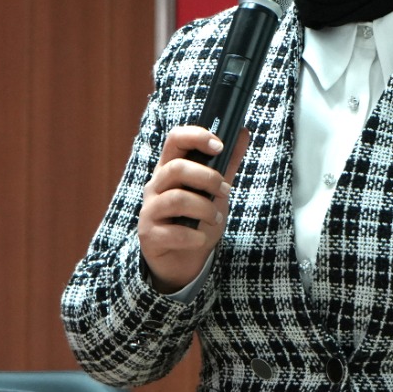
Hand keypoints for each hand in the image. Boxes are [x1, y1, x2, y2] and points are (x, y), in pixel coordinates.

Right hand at [137, 125, 244, 292]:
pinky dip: (194, 237)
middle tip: (226, 190)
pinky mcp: (149, 236)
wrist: (182, 260)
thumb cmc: (196, 220)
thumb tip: (243, 132)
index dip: (196, 136)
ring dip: (205, 209)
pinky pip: (173, 232)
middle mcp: (156, 186)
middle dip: (208, 178)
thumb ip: (227, 164)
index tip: (219, 145)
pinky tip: (201, 239)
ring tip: (215, 218)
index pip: (175, 140)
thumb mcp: (215, 190)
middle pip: (176, 168)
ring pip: (177, 200)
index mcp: (170, 169)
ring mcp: (150, 211)